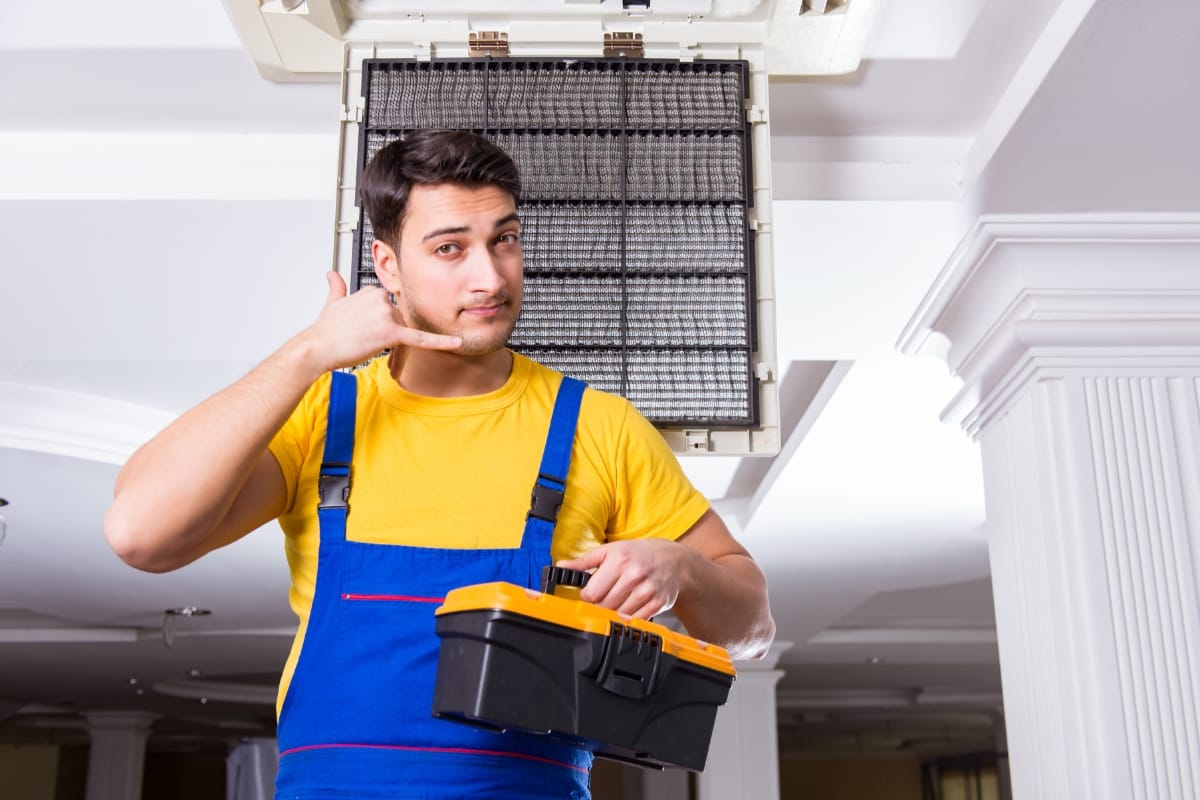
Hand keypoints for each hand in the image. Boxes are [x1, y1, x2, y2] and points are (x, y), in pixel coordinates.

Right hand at [298, 272, 460, 371]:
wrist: (317, 347)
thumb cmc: (325, 330)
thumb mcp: (332, 303)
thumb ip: (336, 287)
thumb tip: (332, 274)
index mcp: (371, 291)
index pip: (390, 309)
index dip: (379, 323)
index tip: (363, 328)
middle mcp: (381, 299)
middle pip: (398, 321)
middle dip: (385, 332)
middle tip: (361, 337)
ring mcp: (387, 315)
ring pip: (401, 332)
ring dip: (387, 340)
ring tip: (363, 341)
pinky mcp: (391, 333)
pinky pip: (420, 338)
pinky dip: (440, 342)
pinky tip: (455, 343)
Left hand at [556, 539, 693, 619]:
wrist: (673, 560)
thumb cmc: (639, 554)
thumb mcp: (610, 551)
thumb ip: (583, 561)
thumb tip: (561, 566)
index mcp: (618, 560)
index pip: (591, 593)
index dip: (587, 596)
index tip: (590, 594)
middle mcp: (633, 575)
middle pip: (603, 606)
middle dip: (599, 605)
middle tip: (604, 597)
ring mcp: (646, 590)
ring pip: (618, 615)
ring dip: (613, 612)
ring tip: (618, 600)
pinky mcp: (657, 604)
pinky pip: (634, 620)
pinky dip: (628, 617)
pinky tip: (630, 606)